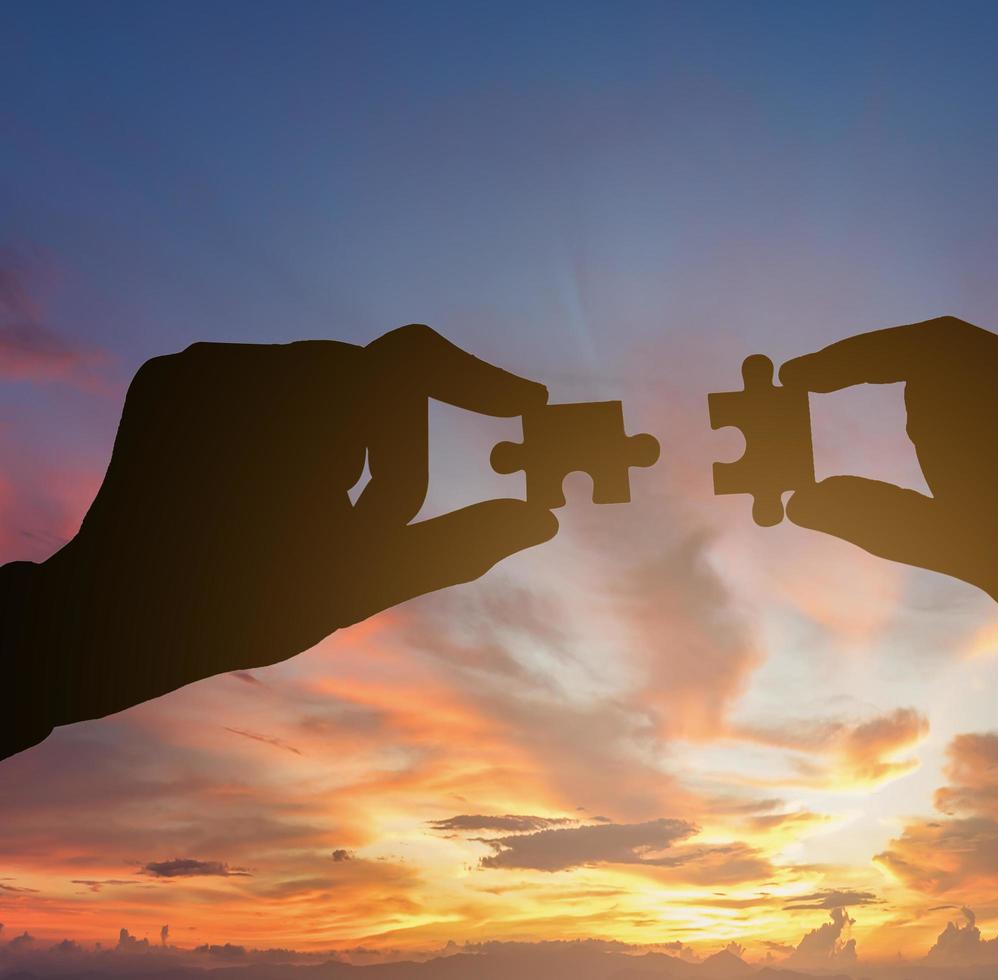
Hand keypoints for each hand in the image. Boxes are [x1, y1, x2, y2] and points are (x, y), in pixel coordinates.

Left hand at [16, 324, 556, 731]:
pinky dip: (283, 423)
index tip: (523, 406)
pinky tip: (257, 484)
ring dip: (337, 437)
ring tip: (303, 509)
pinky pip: (261, 376)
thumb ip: (461, 541)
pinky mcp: (171, 371)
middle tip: (375, 521)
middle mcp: (247, 364)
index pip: (415, 359)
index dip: (480, 380)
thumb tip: (542, 520)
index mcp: (302, 409)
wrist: (112, 616)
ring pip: (318, 377)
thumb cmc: (246, 605)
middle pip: (372, 382)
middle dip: (391, 450)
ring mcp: (202, 362)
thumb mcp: (367, 577)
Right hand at [781, 317, 997, 709]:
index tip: (800, 379)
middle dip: (916, 419)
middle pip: (950, 366)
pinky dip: (990, 438)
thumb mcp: (971, 552)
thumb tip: (805, 501)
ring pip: (983, 384)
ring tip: (990, 514)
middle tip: (935, 497)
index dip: (851, 359)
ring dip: (957, 434)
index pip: (921, 348)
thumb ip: (884, 517)